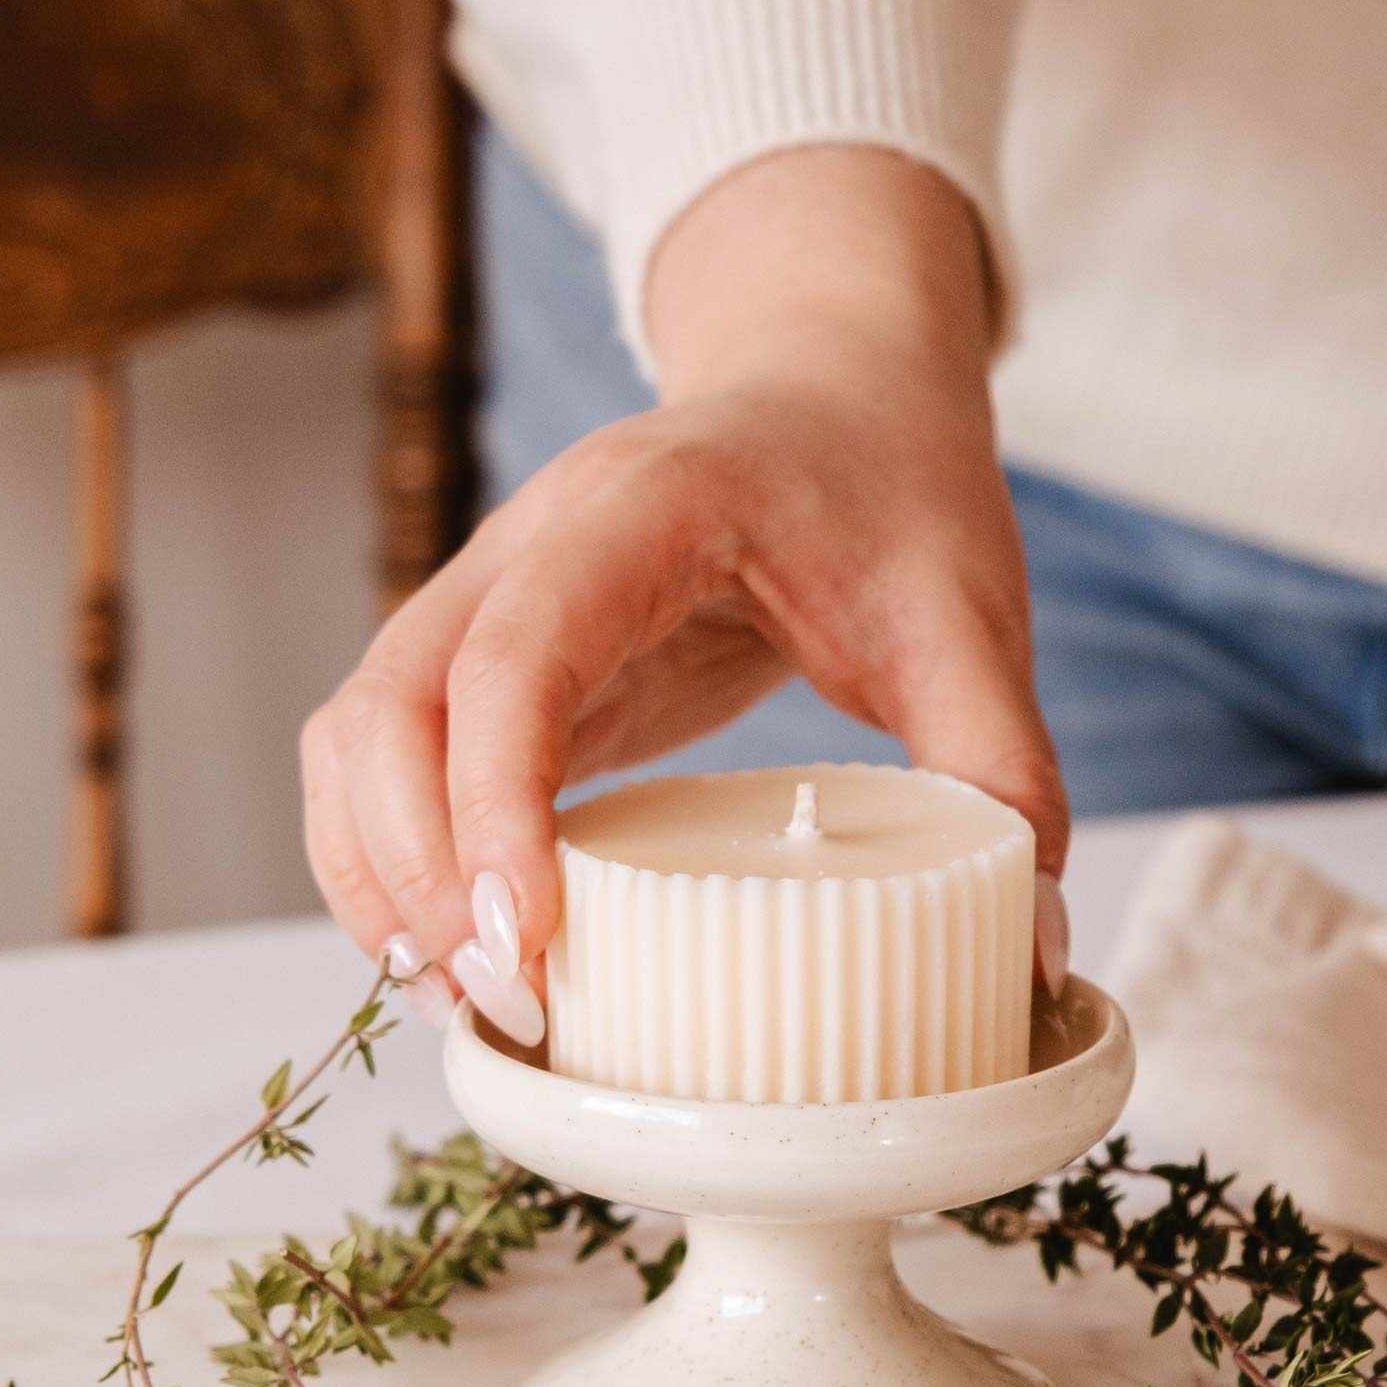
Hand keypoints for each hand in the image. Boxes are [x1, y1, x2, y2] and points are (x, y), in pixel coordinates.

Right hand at [301, 148, 1068, 1034]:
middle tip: (505, 1001)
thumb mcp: (965, 612)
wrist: (833, 384)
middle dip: (414, 867)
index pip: (516, 655)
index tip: (528, 943)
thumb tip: (1030, 950)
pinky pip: (383, 753)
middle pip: (390, 701)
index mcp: (643, 509)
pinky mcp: (491, 654)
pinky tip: (453, 949)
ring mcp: (491, 592)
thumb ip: (998, 764)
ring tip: (465, 998)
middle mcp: (531, 542)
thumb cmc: (889, 479)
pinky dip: (386, 855)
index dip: (494, 804)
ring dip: (379, 871)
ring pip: (356, 730)